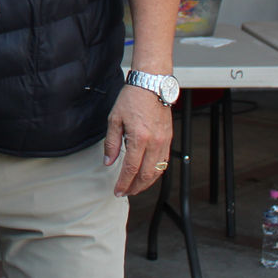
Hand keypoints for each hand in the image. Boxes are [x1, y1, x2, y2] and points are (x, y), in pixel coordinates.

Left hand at [103, 82, 173, 196]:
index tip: (117, 190)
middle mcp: (154, 143)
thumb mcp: (114, 119)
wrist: (151, 85)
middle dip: (135, 187)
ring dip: (146, 183)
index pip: (131, 169)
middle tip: (125, 192)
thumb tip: (108, 161)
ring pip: (157, 171)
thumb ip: (111, 143)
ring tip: (135, 187)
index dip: (123, 183)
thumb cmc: (132, 98)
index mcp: (139, 138)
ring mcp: (164, 141)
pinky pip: (164, 162)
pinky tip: (147, 174)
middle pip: (146, 175)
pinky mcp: (169, 138)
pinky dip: (156, 172)